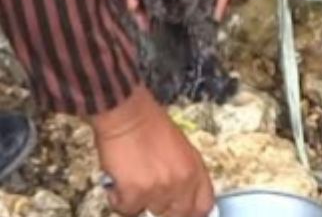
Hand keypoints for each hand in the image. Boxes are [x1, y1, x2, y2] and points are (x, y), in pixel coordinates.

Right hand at [91, 88, 215, 216]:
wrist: (127, 114)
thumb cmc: (149, 123)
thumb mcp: (181, 147)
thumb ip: (184, 172)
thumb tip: (182, 193)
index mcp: (195, 169)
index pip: (204, 205)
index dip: (191, 212)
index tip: (181, 211)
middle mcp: (181, 182)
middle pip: (178, 215)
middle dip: (163, 210)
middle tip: (150, 197)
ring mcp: (159, 189)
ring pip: (150, 212)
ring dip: (140, 201)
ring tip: (132, 181)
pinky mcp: (135, 193)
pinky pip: (127, 209)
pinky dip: (119, 199)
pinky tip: (118, 183)